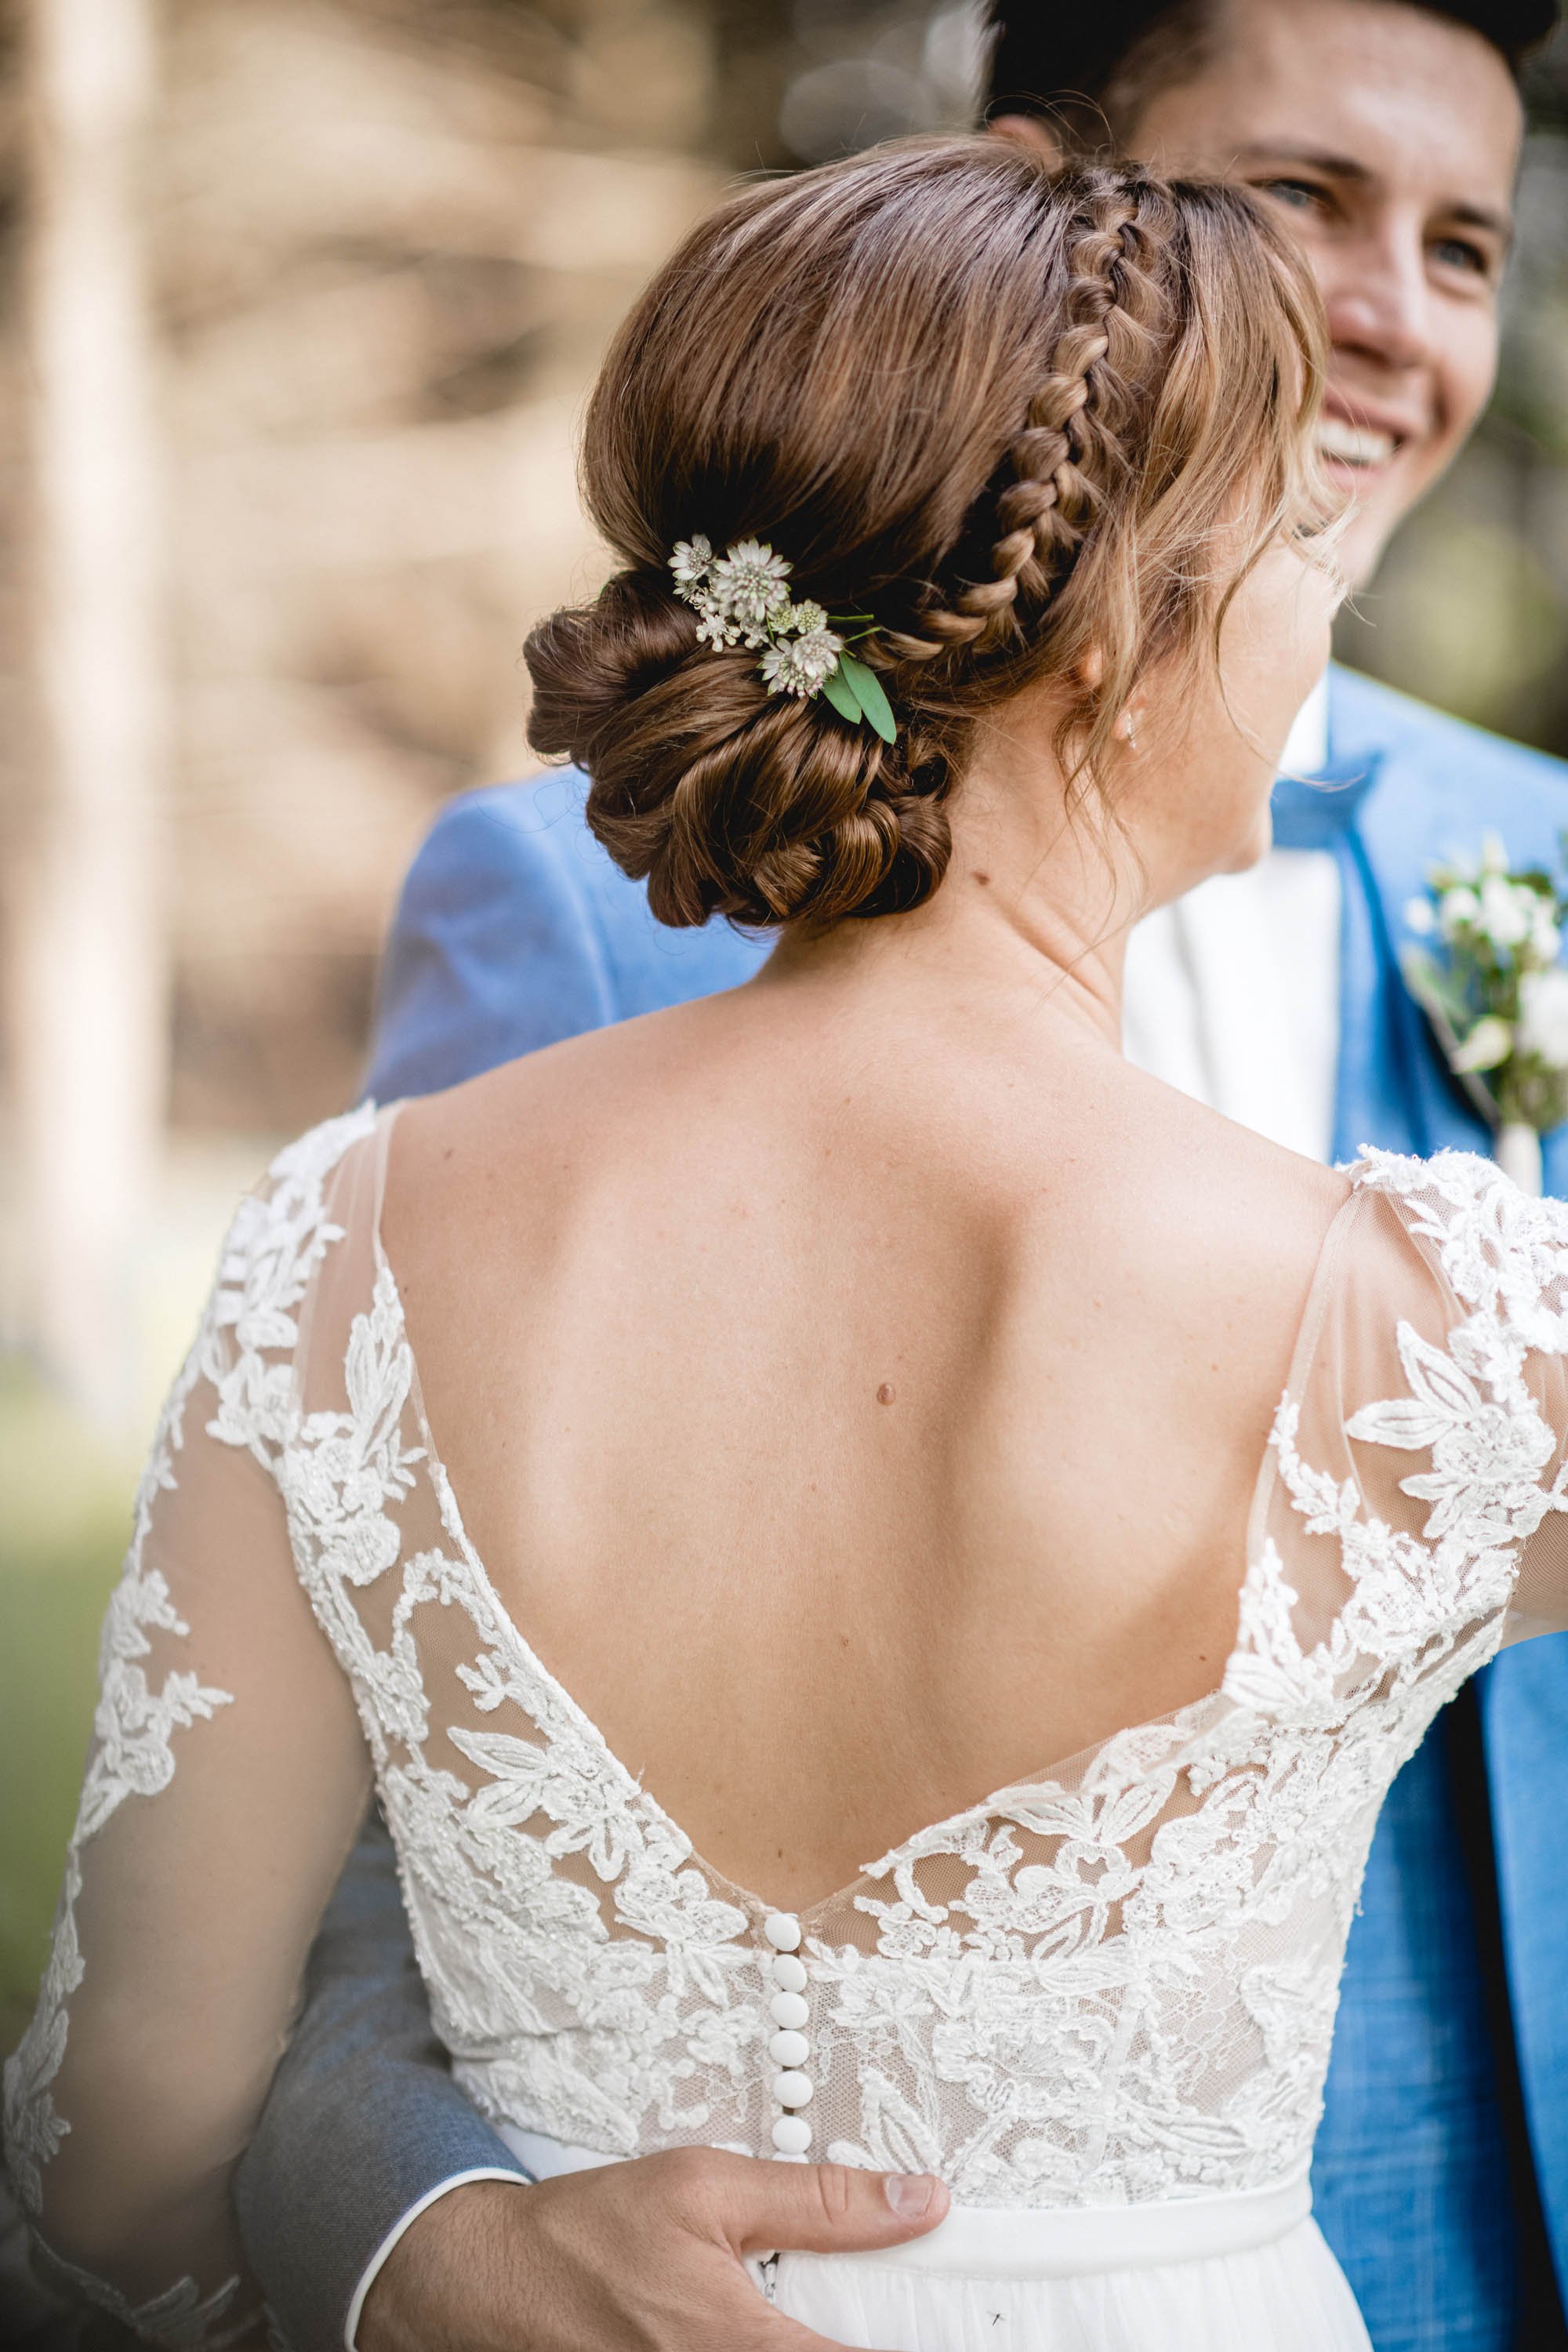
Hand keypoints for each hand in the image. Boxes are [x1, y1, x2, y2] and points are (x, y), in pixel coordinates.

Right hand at [358, 2149, 949, 2351]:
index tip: (961, 2326)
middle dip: (864, 2344)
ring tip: (825, 2323)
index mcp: (744, 2346)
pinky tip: (777, 2334)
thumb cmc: (592, 2230)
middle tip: (904, 2318)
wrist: (484, 2285)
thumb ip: (820, 2201)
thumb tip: (922, 2199)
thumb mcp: (705, 2186)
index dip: (920, 2341)